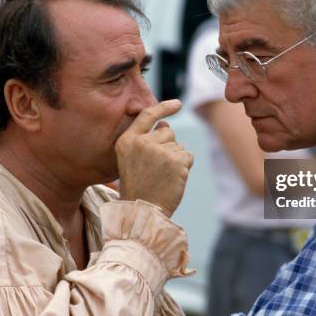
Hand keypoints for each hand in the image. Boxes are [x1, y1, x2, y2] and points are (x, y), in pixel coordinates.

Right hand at [115, 100, 193, 216]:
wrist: (143, 211)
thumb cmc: (138, 187)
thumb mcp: (130, 159)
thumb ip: (145, 139)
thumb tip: (165, 123)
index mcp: (127, 140)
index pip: (147, 115)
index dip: (163, 108)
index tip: (177, 103)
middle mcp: (142, 142)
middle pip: (167, 131)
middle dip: (167, 146)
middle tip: (156, 169)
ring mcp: (160, 150)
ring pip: (178, 145)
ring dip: (175, 158)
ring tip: (162, 176)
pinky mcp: (177, 160)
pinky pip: (188, 156)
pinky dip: (184, 167)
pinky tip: (172, 179)